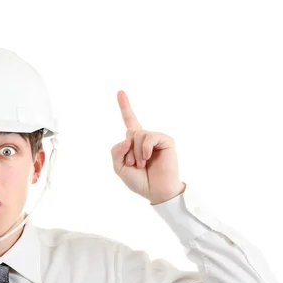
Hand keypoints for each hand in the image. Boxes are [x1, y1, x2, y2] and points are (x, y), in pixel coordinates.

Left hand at [110, 90, 185, 204]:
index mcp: (134, 142)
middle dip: (127, 151)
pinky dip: (144, 150)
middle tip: (135, 165)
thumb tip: (127, 137)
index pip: (130, 120)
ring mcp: (156, 138)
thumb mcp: (119, 168)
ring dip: (135, 153)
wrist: (156, 191)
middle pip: (129, 132)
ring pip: (137, 135)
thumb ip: (116, 152)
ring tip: (142, 164)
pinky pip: (148, 138)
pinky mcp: (166, 140)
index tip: (120, 91)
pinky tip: (148, 159)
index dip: (125, 106)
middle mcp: (145, 137)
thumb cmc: (140, 181)